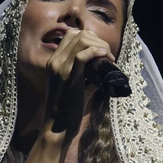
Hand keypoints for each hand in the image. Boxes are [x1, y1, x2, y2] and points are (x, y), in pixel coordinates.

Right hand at [44, 27, 115, 141]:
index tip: (101, 50)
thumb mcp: (76, 89)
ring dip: (100, 45)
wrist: (57, 128)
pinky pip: (82, 55)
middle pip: (78, 34)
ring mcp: (59, 68)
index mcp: (54, 62)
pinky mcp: (68, 77)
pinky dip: (97, 52)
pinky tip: (106, 58)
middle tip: (108, 55)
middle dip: (97, 40)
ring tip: (109, 58)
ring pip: (81, 41)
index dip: (90, 37)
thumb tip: (103, 75)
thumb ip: (87, 79)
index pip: (71, 35)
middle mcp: (54, 61)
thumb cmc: (68, 111)